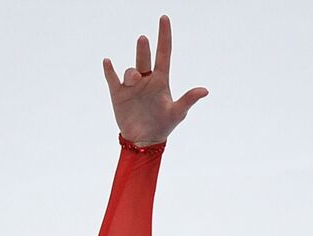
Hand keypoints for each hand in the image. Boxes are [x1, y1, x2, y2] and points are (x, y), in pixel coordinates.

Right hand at [101, 15, 208, 144]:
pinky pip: (112, 79)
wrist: (145, 140)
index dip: (164, 36)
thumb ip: (188, 100)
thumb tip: (205, 90)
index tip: (164, 18)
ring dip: (131, 72)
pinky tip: (108, 62)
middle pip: (145, 58)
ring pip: (130, 71)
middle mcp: (146, 79)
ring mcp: (132, 86)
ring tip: (134, 78)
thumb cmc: (164, 125)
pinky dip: (110, 70)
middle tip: (144, 39)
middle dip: (144, 48)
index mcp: (161, 80)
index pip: (164, 53)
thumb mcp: (177, 113)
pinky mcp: (118, 94)